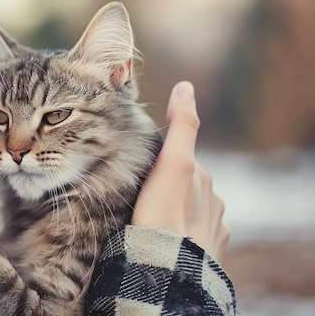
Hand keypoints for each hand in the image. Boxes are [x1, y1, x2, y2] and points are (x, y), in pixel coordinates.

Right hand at [131, 81, 229, 259]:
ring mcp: (213, 229)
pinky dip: (183, 235)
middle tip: (142, 195)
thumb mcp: (173, 163)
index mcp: (201, 177)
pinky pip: (195, 238)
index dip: (162, 161)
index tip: (145, 170)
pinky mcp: (209, 254)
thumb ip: (182, 125)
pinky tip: (167, 240)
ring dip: (175, 213)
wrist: (170, 269)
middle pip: (185, 184)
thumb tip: (185, 86)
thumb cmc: (164, 215)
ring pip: (191, 212)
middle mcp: (212, 201)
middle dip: (168, 186)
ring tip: (151, 220)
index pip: (180, 159)